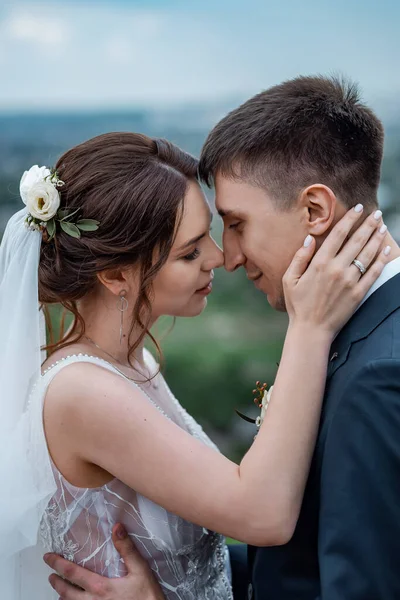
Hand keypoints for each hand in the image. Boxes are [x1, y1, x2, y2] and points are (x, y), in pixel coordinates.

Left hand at [43, 524, 164, 599]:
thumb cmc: (147, 597)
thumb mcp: (140, 570)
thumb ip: (127, 549)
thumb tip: (117, 527)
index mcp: (100, 587)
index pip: (72, 573)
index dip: (57, 564)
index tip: (48, 557)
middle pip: (66, 593)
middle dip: (56, 582)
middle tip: (50, 575)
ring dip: (62, 597)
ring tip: (59, 590)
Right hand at [283, 205, 390, 336]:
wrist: (311, 330)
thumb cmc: (298, 305)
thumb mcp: (290, 279)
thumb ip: (299, 257)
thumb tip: (310, 238)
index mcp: (319, 263)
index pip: (339, 234)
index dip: (350, 219)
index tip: (359, 208)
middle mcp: (336, 269)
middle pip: (357, 240)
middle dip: (368, 224)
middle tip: (377, 213)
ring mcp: (349, 281)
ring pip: (368, 254)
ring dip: (377, 238)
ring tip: (383, 227)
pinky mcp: (358, 293)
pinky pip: (373, 272)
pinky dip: (382, 260)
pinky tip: (386, 249)